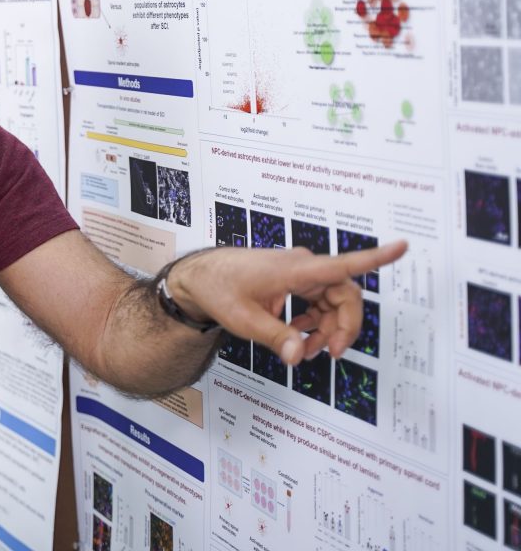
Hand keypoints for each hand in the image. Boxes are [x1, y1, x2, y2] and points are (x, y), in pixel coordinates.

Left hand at [169, 240, 406, 364]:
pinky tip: (298, 337)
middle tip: (329, 354)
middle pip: (344, 295)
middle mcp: (303, 266)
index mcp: (295, 269)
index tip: (402, 246)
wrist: (200, 277)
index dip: (375, 257)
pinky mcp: (295, 280)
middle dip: (343, 326)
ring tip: (305, 351)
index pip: (342, 263)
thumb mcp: (245, 320)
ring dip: (327, 329)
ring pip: (333, 302)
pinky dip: (315, 322)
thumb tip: (299, 356)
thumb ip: (276, 338)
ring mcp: (300, 273)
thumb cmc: (219, 289)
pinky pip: (319, 302)